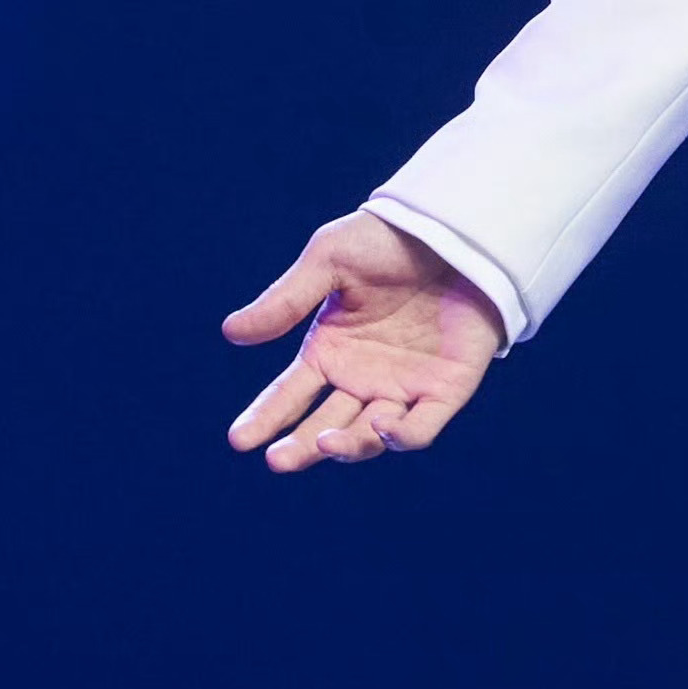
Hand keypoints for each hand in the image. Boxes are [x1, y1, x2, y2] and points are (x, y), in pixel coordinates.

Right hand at [224, 213, 503, 469]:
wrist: (456, 228)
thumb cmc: (388, 240)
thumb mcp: (329, 261)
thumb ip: (285, 301)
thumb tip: (231, 332)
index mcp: (330, 350)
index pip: (289, 395)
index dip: (264, 418)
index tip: (239, 439)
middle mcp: (362, 377)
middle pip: (325, 426)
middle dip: (301, 447)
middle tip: (279, 460)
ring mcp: (403, 387)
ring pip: (369, 436)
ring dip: (347, 446)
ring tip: (325, 442)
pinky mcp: (445, 390)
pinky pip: (420, 428)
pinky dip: (401, 436)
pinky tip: (381, 427)